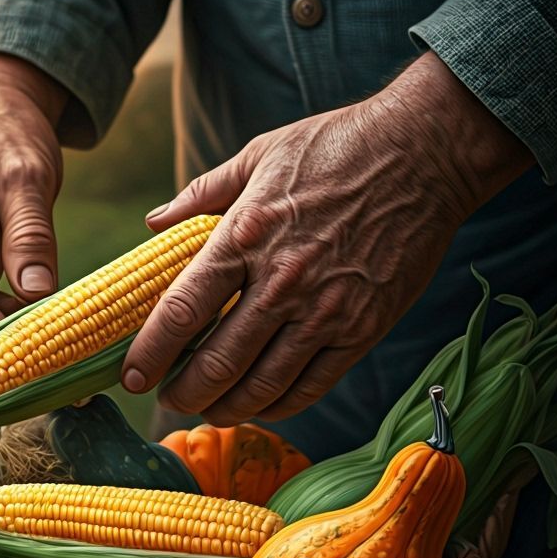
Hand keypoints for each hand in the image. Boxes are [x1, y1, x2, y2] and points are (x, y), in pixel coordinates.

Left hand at [123, 53, 532, 423]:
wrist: (426, 152)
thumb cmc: (336, 148)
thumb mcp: (260, 154)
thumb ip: (201, 194)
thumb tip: (153, 224)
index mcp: (245, 237)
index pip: (181, 312)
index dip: (148, 354)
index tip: (131, 376)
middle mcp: (281, 282)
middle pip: (216, 364)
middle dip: (183, 394)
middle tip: (169, 399)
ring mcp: (325, 311)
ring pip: (261, 387)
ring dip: (226, 409)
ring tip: (209, 409)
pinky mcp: (362, 329)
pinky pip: (310, 387)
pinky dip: (277, 406)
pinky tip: (259, 405)